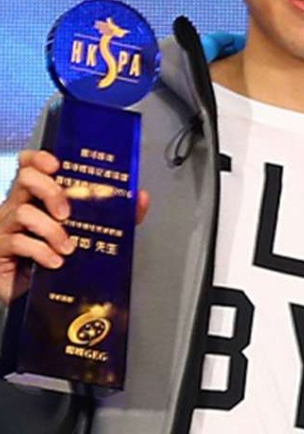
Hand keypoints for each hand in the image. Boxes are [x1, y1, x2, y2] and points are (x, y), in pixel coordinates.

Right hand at [0, 150, 149, 305]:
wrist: (34, 293)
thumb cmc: (57, 255)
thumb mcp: (89, 232)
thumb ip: (116, 215)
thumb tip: (141, 197)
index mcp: (36, 196)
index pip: (29, 165)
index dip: (39, 158)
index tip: (56, 165)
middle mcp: (17, 206)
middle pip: (26, 179)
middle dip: (51, 191)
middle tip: (68, 213)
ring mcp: (5, 227)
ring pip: (23, 212)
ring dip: (51, 229)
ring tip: (69, 247)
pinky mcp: (0, 249)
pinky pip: (17, 242)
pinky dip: (41, 251)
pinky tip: (56, 261)